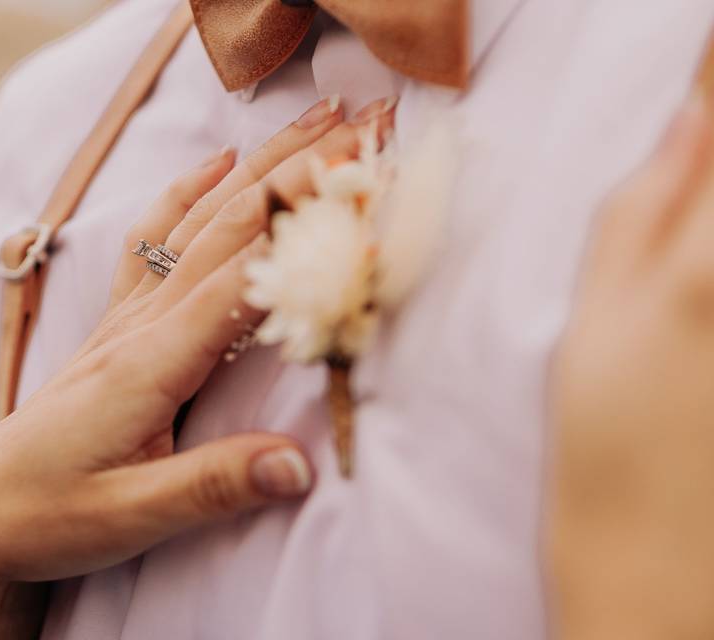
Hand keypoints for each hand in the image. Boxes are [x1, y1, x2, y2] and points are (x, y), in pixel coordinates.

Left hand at [0, 96, 395, 639]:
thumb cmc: (46, 516)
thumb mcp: (130, 516)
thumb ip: (214, 486)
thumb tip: (302, 463)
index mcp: (151, 363)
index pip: (242, 276)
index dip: (308, 232)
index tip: (369, 189)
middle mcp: (141, 324)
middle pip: (229, 225)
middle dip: (301, 169)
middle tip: (367, 122)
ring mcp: (127, 318)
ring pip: (199, 219)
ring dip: (260, 164)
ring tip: (315, 118)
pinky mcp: (118, 325)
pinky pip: (153, 239)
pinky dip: (188, 192)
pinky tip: (213, 163)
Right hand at [549, 94, 713, 639]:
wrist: (666, 580)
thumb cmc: (605, 451)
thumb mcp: (590, 323)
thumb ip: (638, 212)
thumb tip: (689, 117)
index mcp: (709, 261)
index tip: (703, 51)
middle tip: (695, 150)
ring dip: (713, 200)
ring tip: (691, 214)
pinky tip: (696, 266)